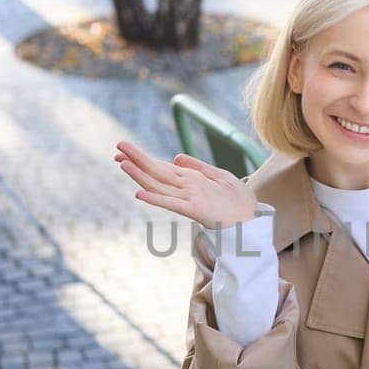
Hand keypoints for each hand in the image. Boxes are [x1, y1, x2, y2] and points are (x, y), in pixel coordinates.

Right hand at [115, 141, 258, 228]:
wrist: (252, 220)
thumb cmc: (237, 200)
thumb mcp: (219, 175)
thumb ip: (197, 166)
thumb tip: (176, 157)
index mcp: (188, 179)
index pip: (160, 167)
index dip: (142, 159)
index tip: (123, 151)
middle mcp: (184, 188)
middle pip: (155, 172)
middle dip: (136, 160)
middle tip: (116, 148)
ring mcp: (187, 198)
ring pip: (159, 185)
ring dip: (140, 175)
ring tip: (123, 164)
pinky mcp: (194, 209)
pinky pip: (172, 203)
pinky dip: (156, 198)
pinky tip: (139, 194)